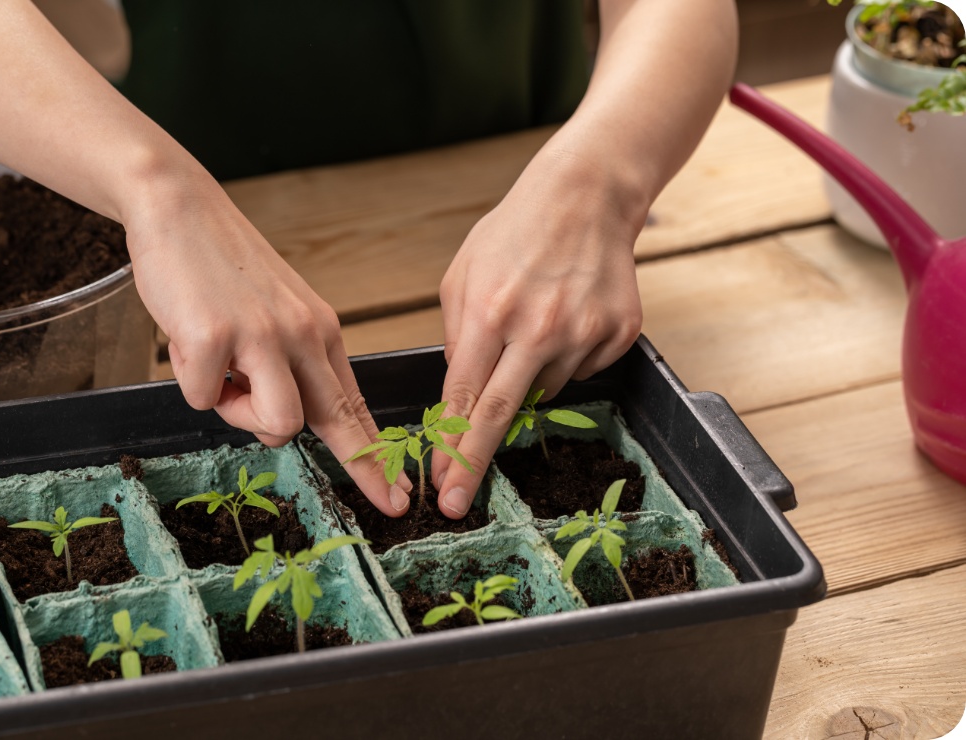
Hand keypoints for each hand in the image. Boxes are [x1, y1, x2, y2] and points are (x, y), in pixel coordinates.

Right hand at [124, 170, 411, 515]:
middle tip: (385, 502)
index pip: (354, 401)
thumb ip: (289, 363)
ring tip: (221, 373)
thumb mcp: (277, 312)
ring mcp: (261, 336)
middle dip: (363, 467)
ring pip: (274, 424)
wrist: (179, 206)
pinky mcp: (214, 337)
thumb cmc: (222, 267)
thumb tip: (283, 421)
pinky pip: (203, 399)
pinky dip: (190, 383)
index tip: (398, 495)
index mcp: (321, 329)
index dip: (376, 455)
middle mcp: (302, 334)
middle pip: (331, 420)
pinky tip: (189, 340)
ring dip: (239, 414)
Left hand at [429, 155, 642, 517]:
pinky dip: (565, 358)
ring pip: (545, 391)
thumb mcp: (462, 275)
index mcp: (489, 312)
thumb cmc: (513, 234)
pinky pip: (580, 371)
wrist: (586, 197)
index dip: (450, 448)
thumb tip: (458, 392)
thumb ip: (455, 335)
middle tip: (460, 504)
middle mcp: (537, 328)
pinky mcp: (618, 334)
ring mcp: (583, 333)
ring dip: (529, 377)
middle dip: (474, 465)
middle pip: (499, 415)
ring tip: (533, 326)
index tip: (442, 487)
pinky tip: (564, 318)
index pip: (462, 397)